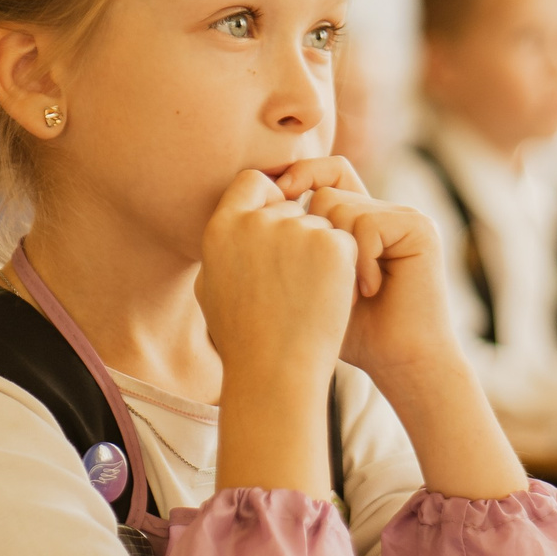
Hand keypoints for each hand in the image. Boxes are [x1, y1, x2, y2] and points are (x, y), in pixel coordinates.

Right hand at [197, 169, 357, 392]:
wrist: (275, 373)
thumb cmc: (242, 341)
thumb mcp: (211, 289)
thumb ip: (222, 249)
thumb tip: (233, 225)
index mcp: (221, 228)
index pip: (251, 182)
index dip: (269, 198)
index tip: (279, 224)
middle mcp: (256, 221)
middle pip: (290, 207)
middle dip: (298, 238)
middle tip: (294, 285)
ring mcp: (296, 230)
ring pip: (321, 226)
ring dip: (321, 257)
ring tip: (306, 300)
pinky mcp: (331, 245)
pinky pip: (345, 243)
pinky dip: (345, 270)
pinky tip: (328, 300)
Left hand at [274, 157, 460, 390]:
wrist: (402, 363)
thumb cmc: (352, 335)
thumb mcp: (308, 287)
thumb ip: (289, 250)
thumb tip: (243, 212)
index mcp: (360, 220)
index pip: (326, 174)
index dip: (299, 178)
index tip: (272, 207)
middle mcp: (384, 210)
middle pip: (327, 190)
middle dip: (313, 236)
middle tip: (324, 283)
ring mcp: (404, 216)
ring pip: (341, 206)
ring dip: (335, 256)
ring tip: (349, 293)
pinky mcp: (418, 227)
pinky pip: (367, 222)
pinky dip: (360, 260)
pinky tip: (372, 290)